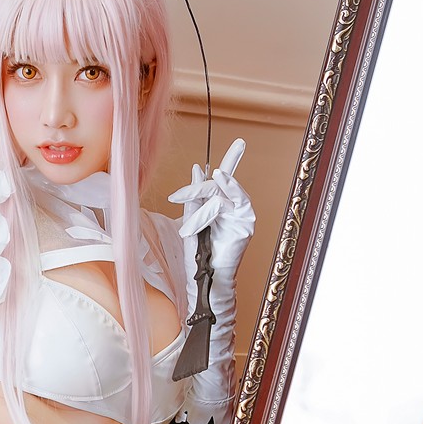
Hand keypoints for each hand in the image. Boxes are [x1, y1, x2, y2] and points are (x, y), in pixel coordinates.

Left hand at [168, 138, 254, 270]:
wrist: (206, 280)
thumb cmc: (199, 255)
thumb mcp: (190, 220)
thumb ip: (193, 197)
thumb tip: (196, 169)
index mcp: (223, 205)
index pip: (226, 179)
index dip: (232, 160)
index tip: (240, 143)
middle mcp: (235, 207)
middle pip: (218, 185)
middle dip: (195, 189)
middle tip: (177, 197)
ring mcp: (243, 216)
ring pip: (220, 196)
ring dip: (200, 211)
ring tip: (189, 230)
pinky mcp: (246, 225)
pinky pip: (229, 206)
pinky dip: (213, 209)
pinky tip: (209, 207)